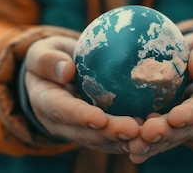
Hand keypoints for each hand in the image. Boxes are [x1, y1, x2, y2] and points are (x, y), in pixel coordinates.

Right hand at [24, 36, 139, 153]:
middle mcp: (60, 123)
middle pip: (85, 132)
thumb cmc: (50, 58)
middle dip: (108, 134)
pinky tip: (152, 132)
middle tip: (133, 130)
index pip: (61, 110)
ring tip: (146, 134)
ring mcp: (77, 130)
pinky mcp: (94, 132)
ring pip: (101, 140)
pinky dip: (131, 137)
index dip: (80, 116)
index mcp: (44, 101)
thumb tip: (66, 70)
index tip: (100, 118)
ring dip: (123, 140)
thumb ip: (47, 60)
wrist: (56, 75)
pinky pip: (112, 138)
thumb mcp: (41, 51)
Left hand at [127, 32, 192, 162]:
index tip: (176, 117)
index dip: (191, 114)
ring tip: (134, 146)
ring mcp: (183, 128)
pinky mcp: (168, 130)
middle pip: (184, 130)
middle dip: (166, 134)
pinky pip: (156, 140)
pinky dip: (144, 146)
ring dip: (151, 145)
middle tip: (148, 134)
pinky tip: (129, 151)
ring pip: (168, 140)